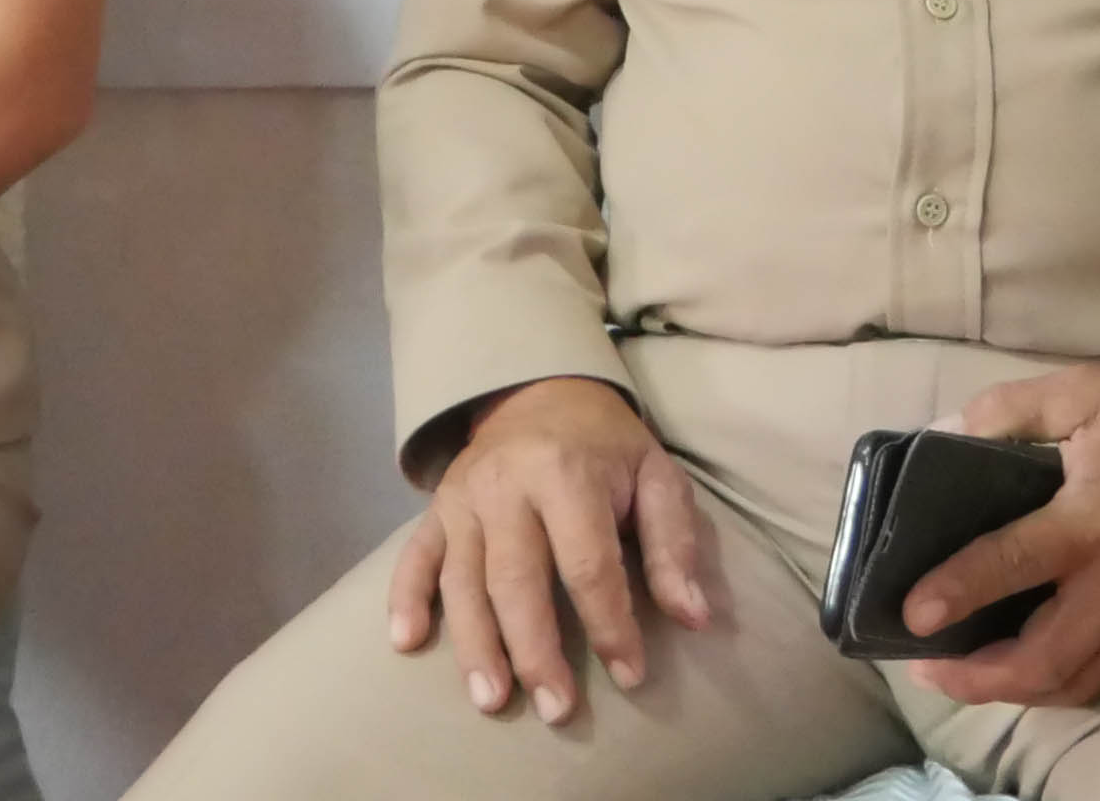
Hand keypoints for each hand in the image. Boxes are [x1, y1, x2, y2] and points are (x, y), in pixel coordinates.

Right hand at [381, 376, 718, 723]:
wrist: (539, 389)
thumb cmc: (605, 447)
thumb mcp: (656, 477)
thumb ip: (673, 545)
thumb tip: (694, 617)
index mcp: (565, 473)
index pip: (587, 563)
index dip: (610, 624)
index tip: (631, 675)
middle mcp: (506, 485)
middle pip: (516, 579)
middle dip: (536, 651)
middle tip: (557, 710)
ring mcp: (462, 498)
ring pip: (462, 580)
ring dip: (475, 644)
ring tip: (491, 700)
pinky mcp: (435, 509)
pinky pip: (414, 556)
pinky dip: (405, 599)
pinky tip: (405, 642)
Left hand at [902, 367, 1099, 707]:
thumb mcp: (1086, 389)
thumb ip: (1008, 411)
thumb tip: (941, 438)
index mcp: (1097, 517)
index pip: (1015, 565)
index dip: (957, 591)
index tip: (911, 613)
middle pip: (1045, 659)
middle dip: (978, 677)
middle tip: (926, 664)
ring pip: (1075, 680)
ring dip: (1014, 689)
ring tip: (965, 674)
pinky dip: (1059, 683)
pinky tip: (1025, 668)